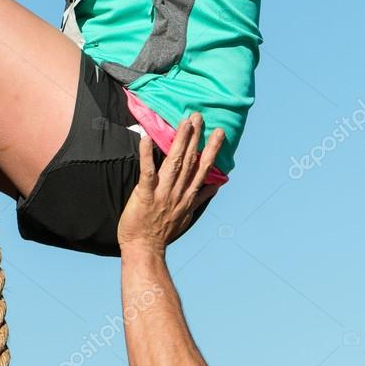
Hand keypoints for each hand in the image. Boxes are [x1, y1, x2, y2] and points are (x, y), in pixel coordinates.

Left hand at [117, 114, 223, 251]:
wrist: (144, 249)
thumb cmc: (162, 231)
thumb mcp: (187, 215)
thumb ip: (201, 197)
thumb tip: (218, 184)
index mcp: (188, 196)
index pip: (203, 169)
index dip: (212, 150)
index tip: (219, 133)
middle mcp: (178, 192)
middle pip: (190, 161)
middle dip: (195, 138)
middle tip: (199, 116)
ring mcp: (163, 193)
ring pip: (174, 163)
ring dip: (180, 141)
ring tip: (185, 123)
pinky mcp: (145, 194)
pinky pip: (147, 171)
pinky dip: (147, 154)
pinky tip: (147, 138)